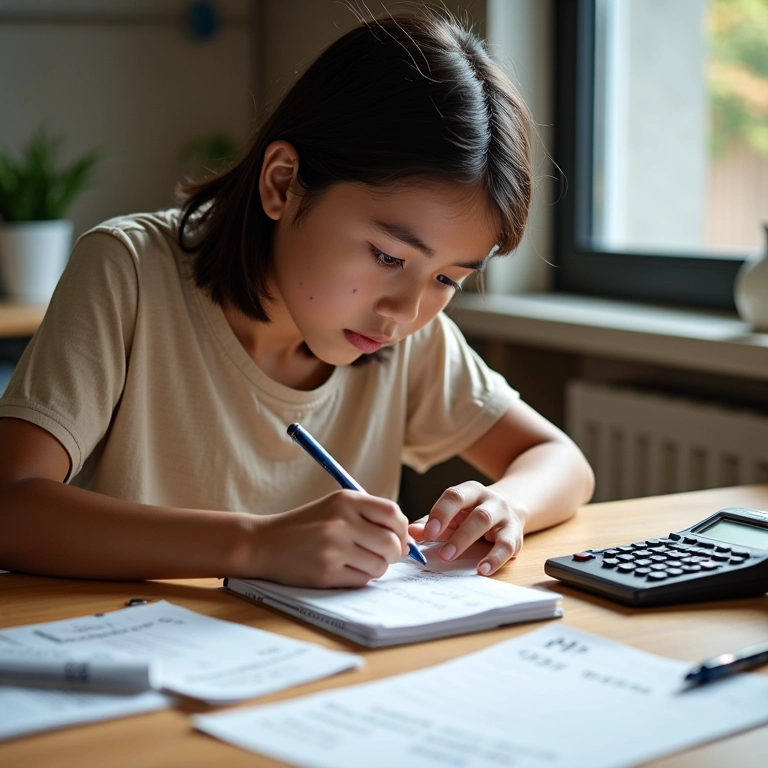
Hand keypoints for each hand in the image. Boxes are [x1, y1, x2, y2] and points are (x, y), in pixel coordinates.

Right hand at [253, 490, 408, 587]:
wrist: (264, 543)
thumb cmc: (305, 526)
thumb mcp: (335, 507)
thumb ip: (368, 516)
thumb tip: (405, 539)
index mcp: (346, 500)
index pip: (393, 513)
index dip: (402, 530)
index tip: (398, 538)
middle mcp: (341, 521)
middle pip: (391, 543)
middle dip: (393, 554)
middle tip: (382, 555)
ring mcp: (333, 548)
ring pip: (380, 565)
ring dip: (375, 568)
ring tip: (358, 561)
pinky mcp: (326, 572)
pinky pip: (362, 580)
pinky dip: (359, 578)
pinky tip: (344, 569)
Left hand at [408, 481, 528, 575]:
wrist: (510, 509)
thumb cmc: (472, 514)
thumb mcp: (453, 515)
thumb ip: (431, 524)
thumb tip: (411, 533)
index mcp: (470, 491)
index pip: (454, 496)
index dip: (440, 513)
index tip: (427, 533)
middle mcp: (489, 499)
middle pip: (474, 512)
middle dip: (456, 534)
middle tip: (441, 553)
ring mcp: (504, 515)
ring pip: (487, 523)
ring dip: (467, 541)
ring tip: (452, 558)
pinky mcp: (515, 534)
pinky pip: (506, 546)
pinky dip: (494, 559)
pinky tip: (482, 569)